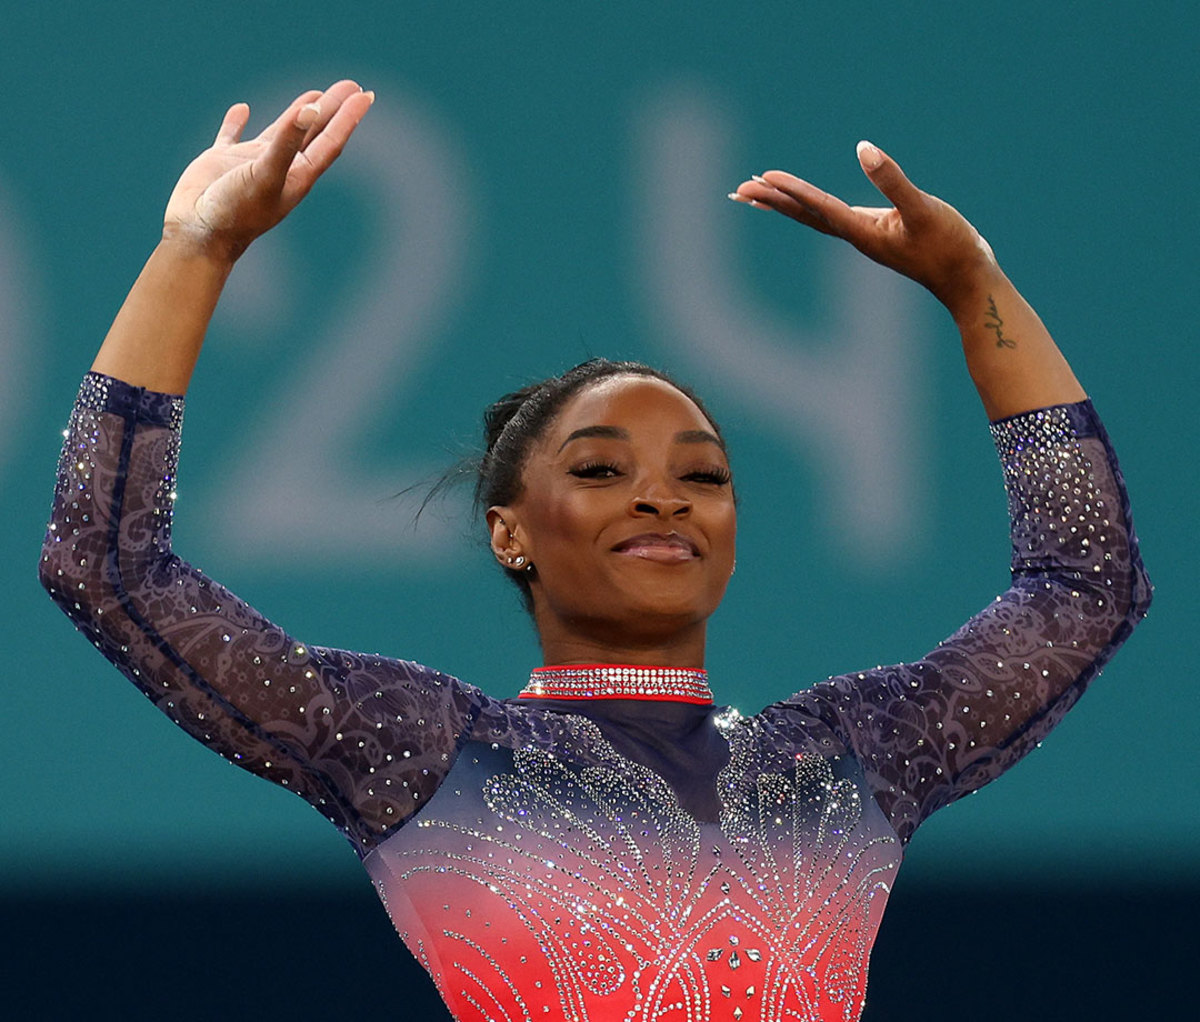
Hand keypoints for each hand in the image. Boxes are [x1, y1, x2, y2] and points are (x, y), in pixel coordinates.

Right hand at [162, 80, 373, 261]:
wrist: (199, 236)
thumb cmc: (236, 211)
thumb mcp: (266, 174)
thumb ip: (287, 143)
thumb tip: (312, 109)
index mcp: (297, 176)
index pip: (330, 141)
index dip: (348, 118)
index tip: (365, 95)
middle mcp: (279, 168)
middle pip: (313, 133)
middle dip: (332, 109)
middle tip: (352, 85)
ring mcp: (251, 164)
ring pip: (281, 132)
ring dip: (298, 114)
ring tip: (316, 94)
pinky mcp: (221, 162)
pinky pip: (232, 136)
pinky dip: (236, 122)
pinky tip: (241, 109)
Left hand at [730, 142, 999, 311]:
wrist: (968, 279)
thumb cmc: (950, 246)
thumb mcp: (924, 209)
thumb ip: (893, 181)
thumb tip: (864, 149)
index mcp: (863, 231)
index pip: (818, 206)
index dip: (790, 191)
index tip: (762, 178)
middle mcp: (856, 236)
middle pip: (804, 215)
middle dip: (771, 201)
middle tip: (739, 189)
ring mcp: (865, 236)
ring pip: (815, 217)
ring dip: (785, 205)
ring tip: (757, 194)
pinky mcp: (877, 234)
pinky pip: (833, 217)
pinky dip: (812, 207)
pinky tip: (807, 203)